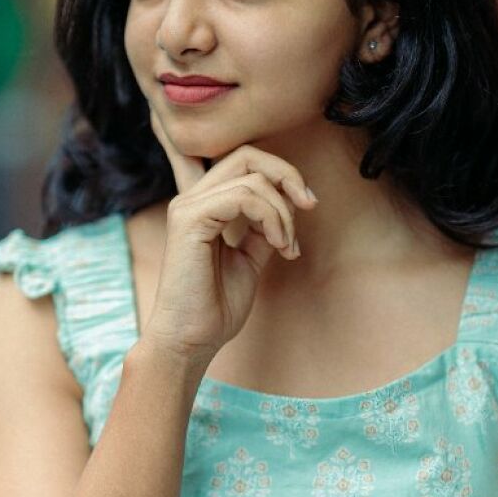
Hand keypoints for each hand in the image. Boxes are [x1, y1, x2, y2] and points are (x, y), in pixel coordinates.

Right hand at [146, 109, 317, 360]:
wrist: (192, 341)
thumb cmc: (216, 306)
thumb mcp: (251, 259)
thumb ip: (263, 229)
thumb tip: (288, 207)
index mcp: (204, 205)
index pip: (231, 158)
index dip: (273, 165)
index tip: (306, 201)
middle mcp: (192, 198)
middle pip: (248, 155)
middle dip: (288, 176)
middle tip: (309, 206)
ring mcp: (188, 205)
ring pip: (252, 176)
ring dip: (284, 211)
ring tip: (287, 246)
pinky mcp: (190, 218)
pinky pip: (245, 196)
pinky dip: (272, 218)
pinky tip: (278, 246)